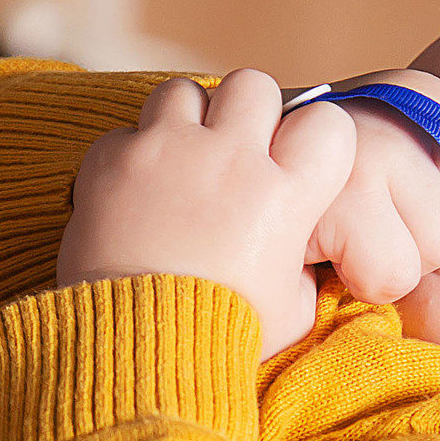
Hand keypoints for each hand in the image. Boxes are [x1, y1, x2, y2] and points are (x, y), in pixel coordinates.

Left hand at [59, 70, 356, 358]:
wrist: (139, 355)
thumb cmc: (221, 340)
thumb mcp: (291, 310)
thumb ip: (299, 264)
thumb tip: (295, 252)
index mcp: (283, 195)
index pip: (326, 123)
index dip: (313, 140)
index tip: (293, 164)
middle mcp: (229, 160)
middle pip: (251, 85)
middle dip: (244, 113)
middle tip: (231, 155)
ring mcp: (167, 153)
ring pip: (184, 93)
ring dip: (185, 123)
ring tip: (178, 167)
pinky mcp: (112, 162)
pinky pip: (126, 133)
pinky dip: (130, 157)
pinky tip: (132, 195)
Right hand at [296, 69, 439, 304]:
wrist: (216, 188)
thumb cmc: (319, 188)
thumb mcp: (401, 160)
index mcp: (427, 94)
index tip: (398, 205)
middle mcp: (402, 108)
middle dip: (419, 241)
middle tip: (363, 222)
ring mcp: (367, 148)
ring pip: (434, 251)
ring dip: (389, 260)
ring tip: (342, 233)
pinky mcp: (333, 196)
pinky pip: (391, 275)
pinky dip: (358, 279)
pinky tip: (323, 251)